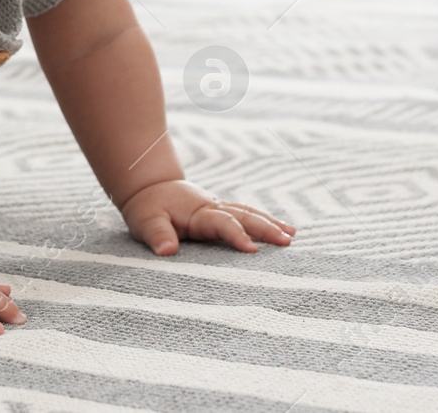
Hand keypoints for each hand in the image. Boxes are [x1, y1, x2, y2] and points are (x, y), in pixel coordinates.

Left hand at [120, 179, 294, 255]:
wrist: (149, 187)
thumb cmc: (147, 208)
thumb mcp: (145, 221)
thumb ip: (158, 235)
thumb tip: (167, 250)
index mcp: (198, 212)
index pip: (222, 223)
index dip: (236, 235)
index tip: (253, 250)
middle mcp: (213, 207)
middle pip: (244, 215)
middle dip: (266, 228)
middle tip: (287, 241)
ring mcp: (218, 208)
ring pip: (248, 212)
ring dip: (270, 222)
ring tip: (292, 235)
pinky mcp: (220, 212)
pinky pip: (245, 215)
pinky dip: (264, 220)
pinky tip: (280, 229)